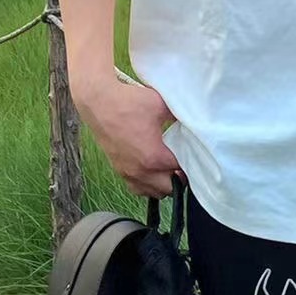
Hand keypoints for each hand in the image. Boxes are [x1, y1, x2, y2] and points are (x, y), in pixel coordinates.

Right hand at [71, 66, 185, 197]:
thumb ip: (182, 115)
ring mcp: (128, 173)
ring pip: (154, 192)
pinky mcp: (119, 170)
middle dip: (179, 177)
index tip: (195, 156)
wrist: (99, 102)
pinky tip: (154, 171)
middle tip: (184, 161)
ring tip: (170, 167)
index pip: (181, 172)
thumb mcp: (162, 105)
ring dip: (165, 184)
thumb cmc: (129, 102)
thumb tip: (196, 119)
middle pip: (169, 188)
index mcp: (154, 157)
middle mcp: (140, 171)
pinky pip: (138, 188)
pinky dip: (149, 185)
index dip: (191, 165)